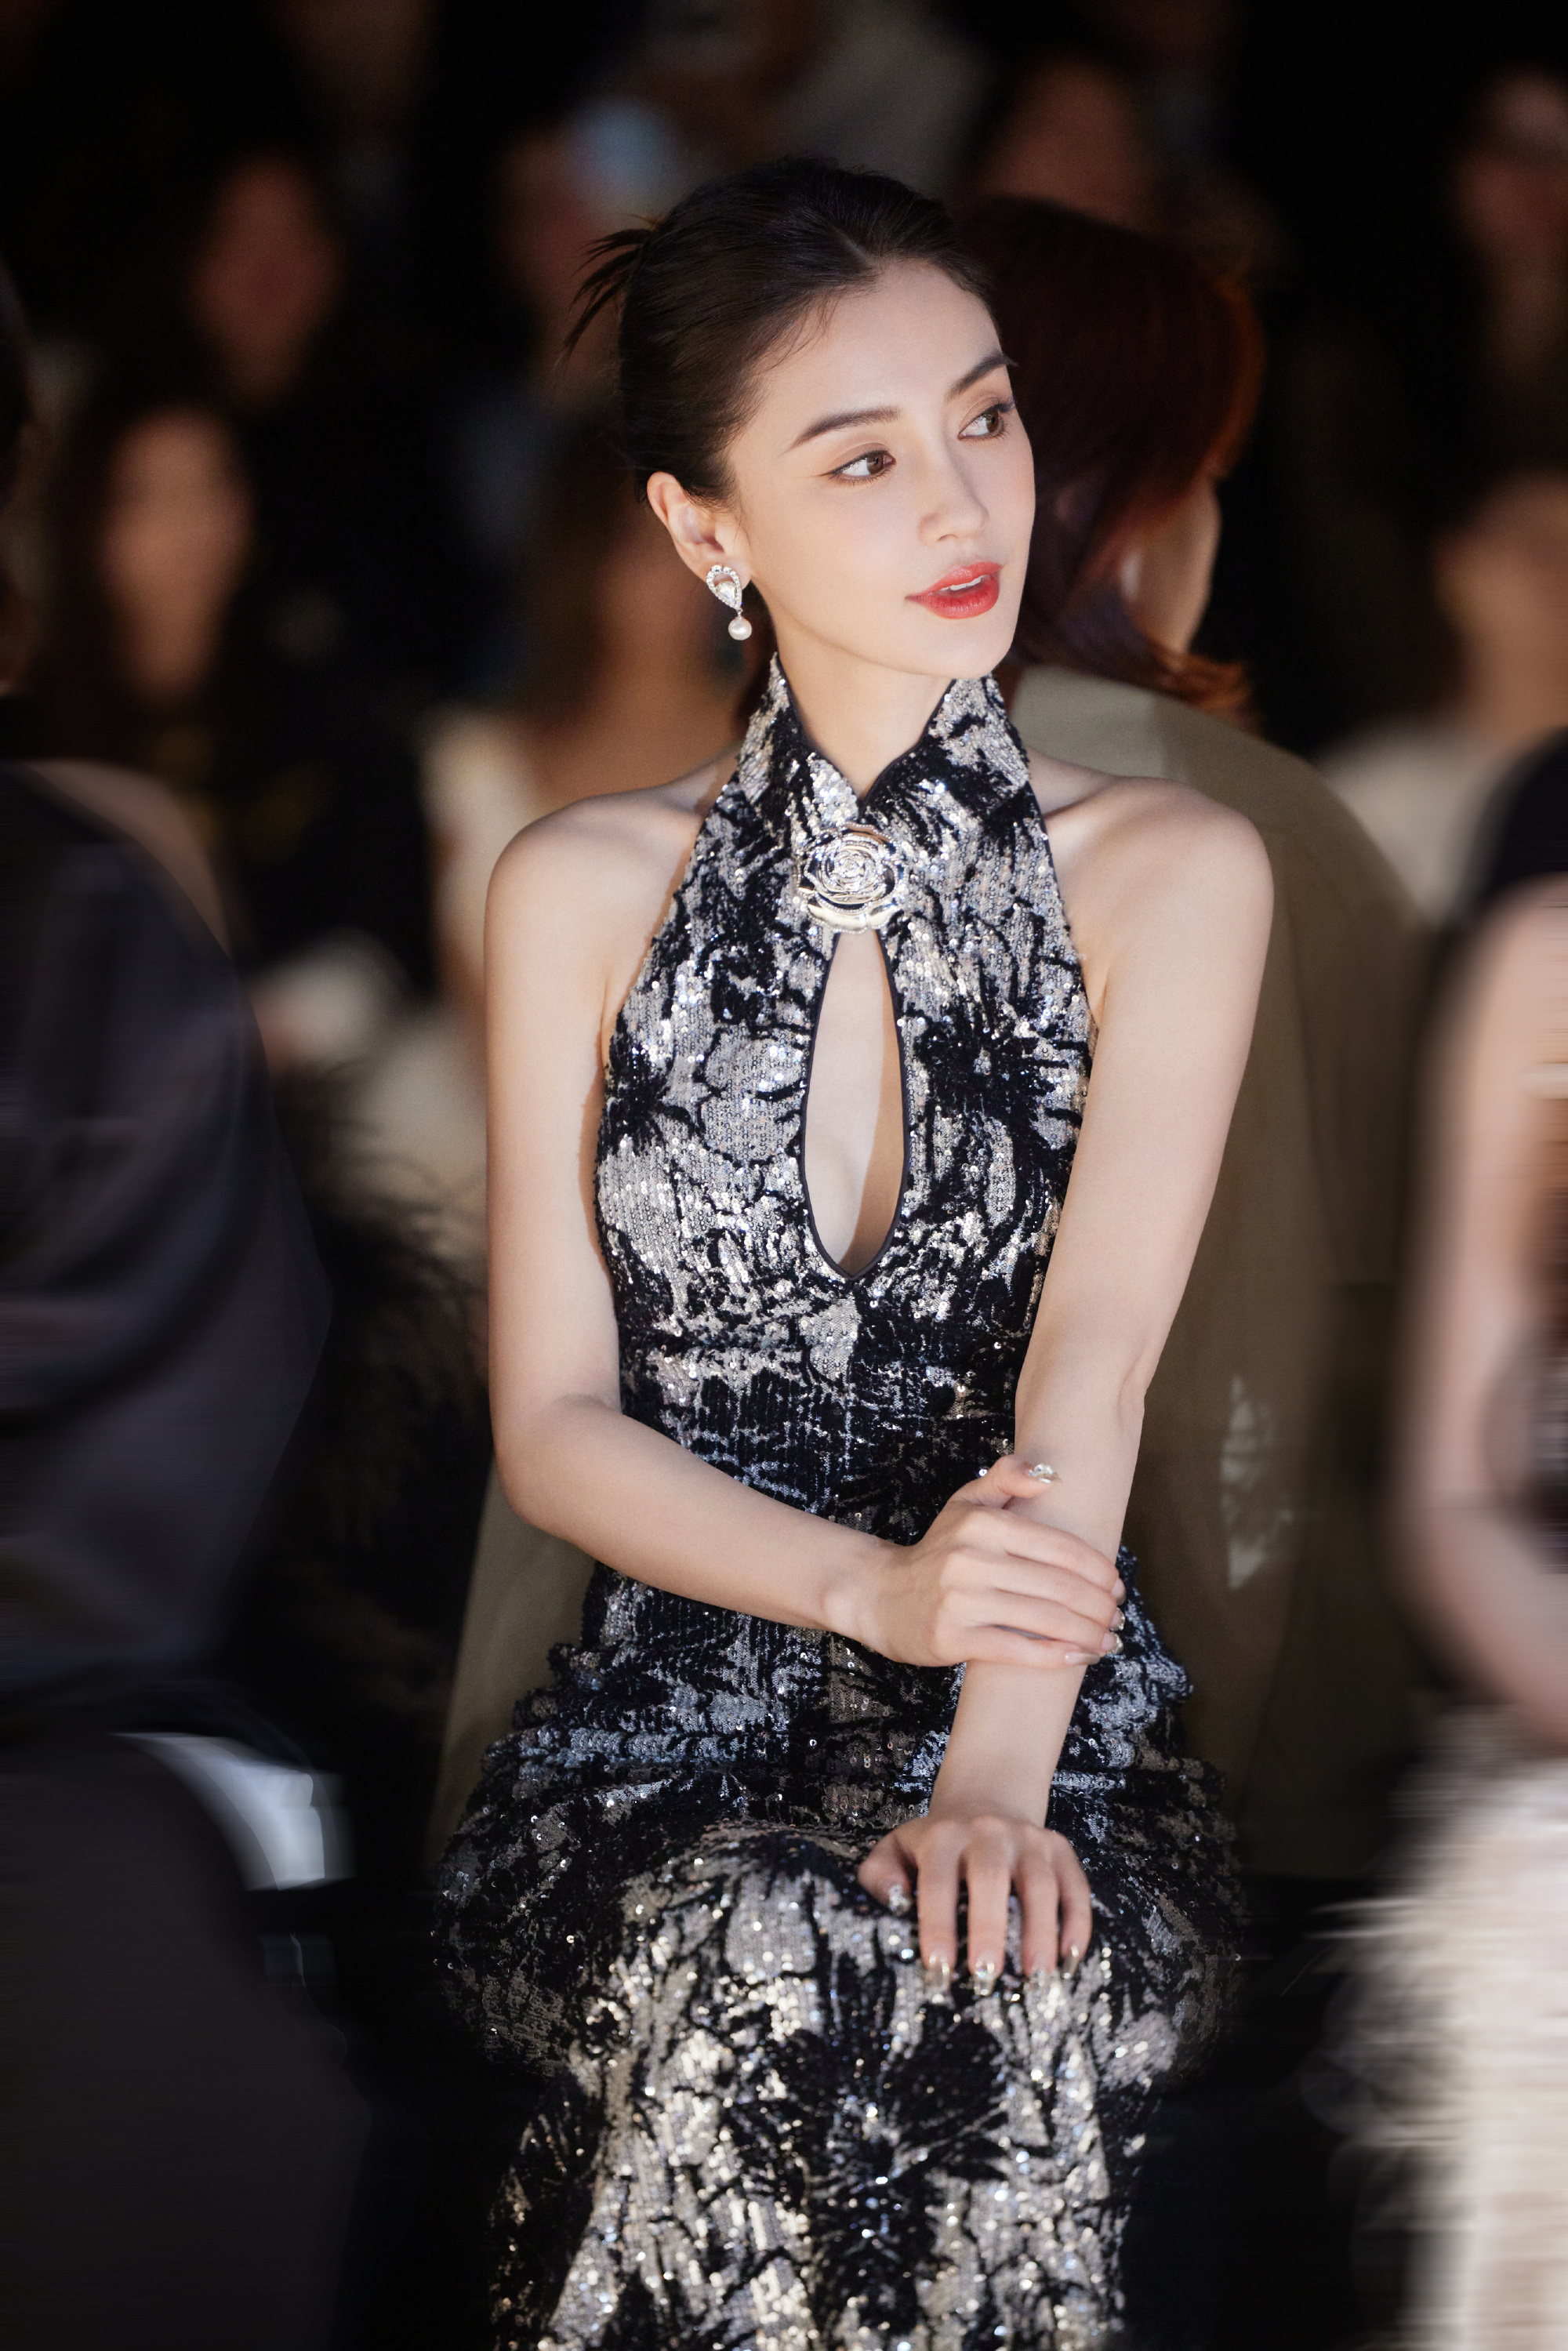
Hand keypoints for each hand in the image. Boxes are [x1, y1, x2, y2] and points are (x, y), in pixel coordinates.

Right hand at [840, 1454, 1123, 1668]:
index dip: (1098, 1570)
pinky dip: (1054, 1656)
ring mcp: (960, 1600)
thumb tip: (1050, 1476)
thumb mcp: (964, 1504)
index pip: (1059, 1546)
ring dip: (1087, 1634)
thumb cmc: (936, 1551)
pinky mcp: (951, 1638)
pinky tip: (1077, 1658)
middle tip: (1118, 1619)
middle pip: (1058, 1586)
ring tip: (1107, 1641)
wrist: (879, 1595)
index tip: (1116, 1587)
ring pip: (1044, 1619)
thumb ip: (1005, 1479)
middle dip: (1099, 1607)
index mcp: (982, 1524)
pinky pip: (1016, 1649)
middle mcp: (970, 1559)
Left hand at [859, 1810, 1091, 1983]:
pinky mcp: (1060, 1849)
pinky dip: (1077, 1922)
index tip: (939, 1968)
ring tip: (1036, 1977)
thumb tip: (896, 1900)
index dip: (938, 1924)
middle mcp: (988, 1833)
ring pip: (1039, 1883)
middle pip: (990, 1878)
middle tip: (987, 1976)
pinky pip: (1075, 1885)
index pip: (938, 1881)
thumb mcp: (897, 1848)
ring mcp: (1028, 1839)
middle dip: (989, 1928)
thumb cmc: (936, 1844)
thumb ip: (880, 1874)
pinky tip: (1071, 1957)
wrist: (985, 1801)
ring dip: (1040, 1932)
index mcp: (943, 1837)